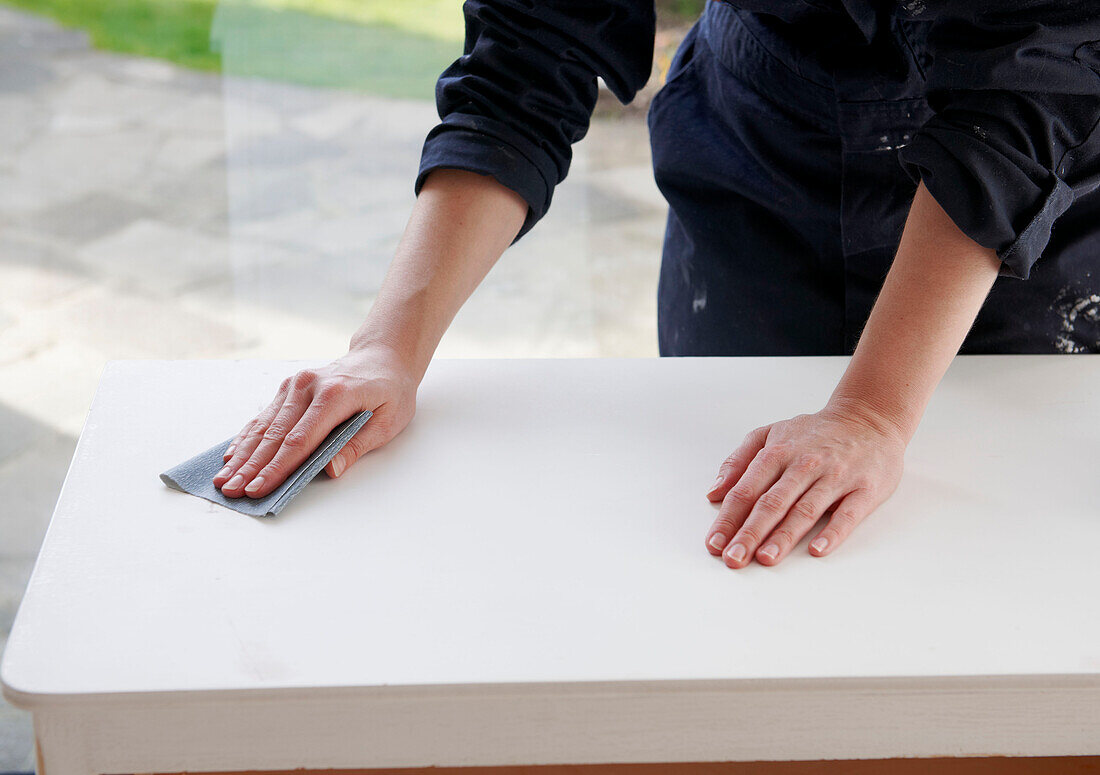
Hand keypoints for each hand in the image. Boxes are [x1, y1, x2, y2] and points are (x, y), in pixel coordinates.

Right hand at [212, 344, 417, 497]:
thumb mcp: (387, 421)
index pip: (299, 440)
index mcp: (335, 395)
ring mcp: (296, 384)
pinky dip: (247, 437)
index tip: (258, 488)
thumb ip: (356, 445)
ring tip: (224, 479)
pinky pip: (265, 416)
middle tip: (232, 491)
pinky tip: (232, 456)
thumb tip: (330, 470)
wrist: (384, 357)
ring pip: (264, 425)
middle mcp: (308, 386)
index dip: (277, 468)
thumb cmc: (390, 391)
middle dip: (251, 467)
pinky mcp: (289, 388)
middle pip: (275, 434)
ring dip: (242, 455)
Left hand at [703, 401, 906, 567]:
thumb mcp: (770, 434)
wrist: (869, 418)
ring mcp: (835, 477)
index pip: (746, 490)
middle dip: (750, 533)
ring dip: (784, 536)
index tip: (714, 544)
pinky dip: (833, 532)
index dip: (728, 518)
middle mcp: (804, 464)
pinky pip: (847, 513)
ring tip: (765, 558)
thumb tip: (714, 492)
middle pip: (772, 503)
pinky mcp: (865, 489)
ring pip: (805, 510)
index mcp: (777, 452)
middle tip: (733, 558)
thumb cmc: (814, 433)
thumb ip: (738, 461)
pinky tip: (816, 550)